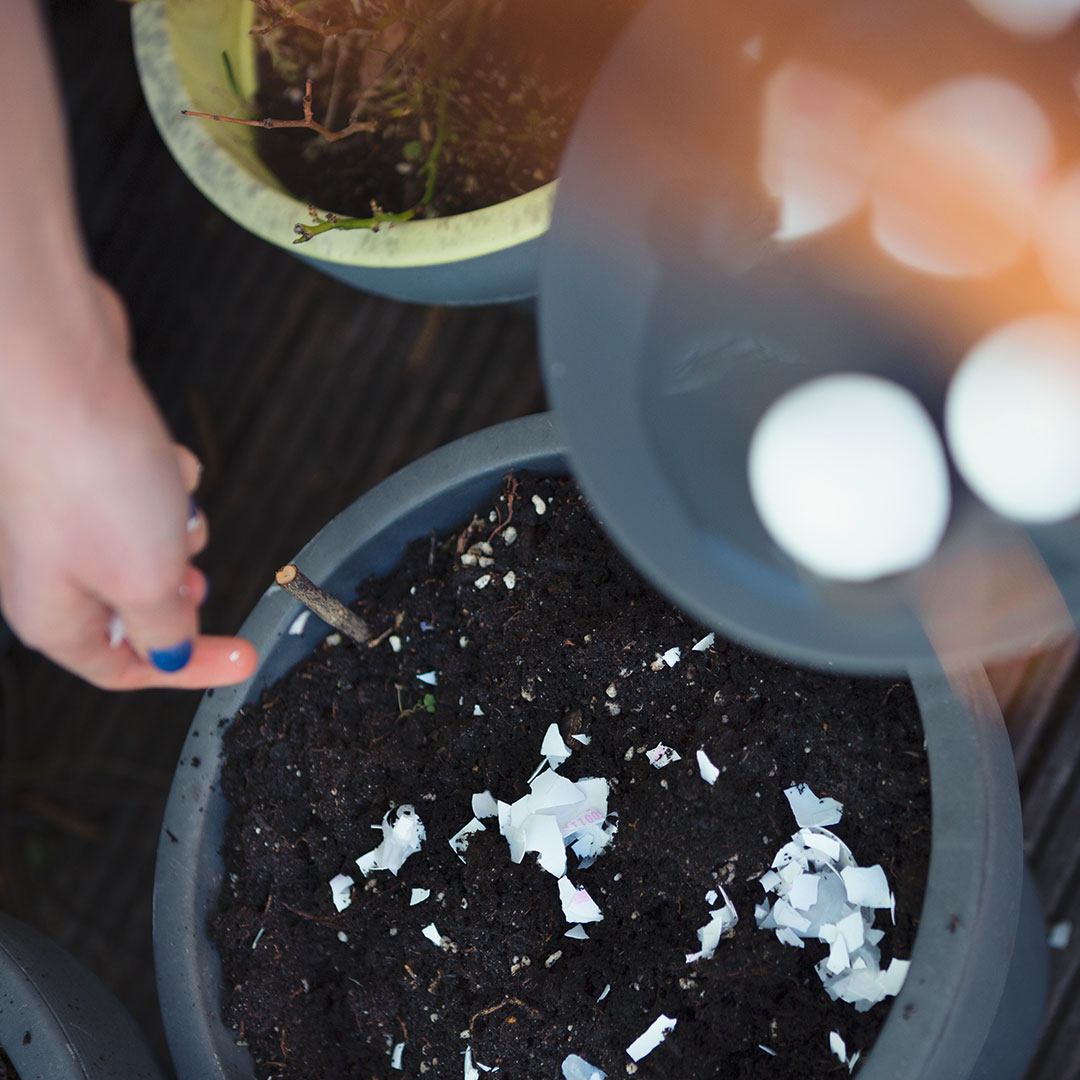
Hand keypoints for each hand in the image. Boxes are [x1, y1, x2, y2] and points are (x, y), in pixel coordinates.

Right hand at [0, 278, 256, 689]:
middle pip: (138, 602)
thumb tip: (172, 654)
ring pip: (150, 540)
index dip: (186, 670)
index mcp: (54, 613)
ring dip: (178, 522)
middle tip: (194, 570)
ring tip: (171, 499)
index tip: (240, 659)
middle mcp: (55, 566)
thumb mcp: (145, 580)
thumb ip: (162, 628)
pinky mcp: (92, 465)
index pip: (123, 667)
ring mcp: (71, 511)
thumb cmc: (85, 472)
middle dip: (180, 585)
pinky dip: (167, 478)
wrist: (54, 366)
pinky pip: (148, 488)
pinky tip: (163, 457)